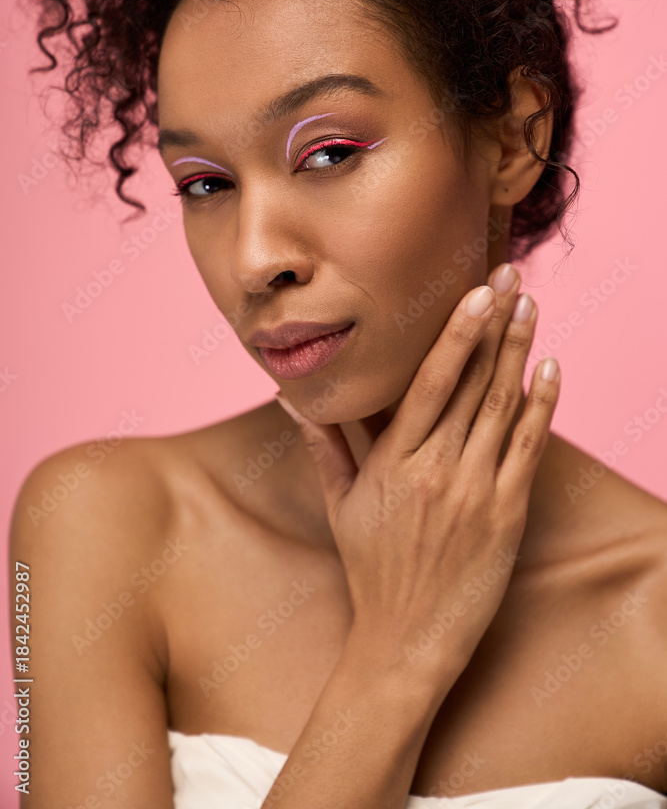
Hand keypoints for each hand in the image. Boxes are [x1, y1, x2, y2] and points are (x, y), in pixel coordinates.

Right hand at [275, 264, 559, 693]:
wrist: (408, 637)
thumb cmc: (372, 569)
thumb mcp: (340, 504)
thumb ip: (324, 445)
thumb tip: (291, 398)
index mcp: (395, 462)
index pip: (430, 382)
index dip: (456, 333)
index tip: (475, 292)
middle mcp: (437, 469)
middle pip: (473, 383)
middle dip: (494, 324)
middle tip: (511, 276)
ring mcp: (477, 491)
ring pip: (504, 407)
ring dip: (521, 352)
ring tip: (530, 306)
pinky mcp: (507, 514)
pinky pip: (528, 449)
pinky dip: (543, 407)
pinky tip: (551, 369)